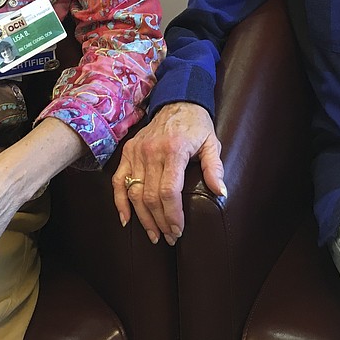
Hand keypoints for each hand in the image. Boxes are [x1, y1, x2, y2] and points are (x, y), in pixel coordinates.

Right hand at [113, 102, 223, 244]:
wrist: (177, 101)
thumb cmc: (196, 125)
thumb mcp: (211, 143)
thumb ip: (214, 168)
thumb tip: (221, 192)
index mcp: (173, 150)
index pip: (168, 190)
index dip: (172, 214)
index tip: (179, 230)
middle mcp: (152, 152)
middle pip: (151, 196)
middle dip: (160, 222)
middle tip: (170, 238)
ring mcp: (137, 152)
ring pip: (135, 192)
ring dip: (143, 218)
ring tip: (154, 235)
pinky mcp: (128, 152)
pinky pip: (119, 181)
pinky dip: (120, 202)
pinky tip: (126, 219)